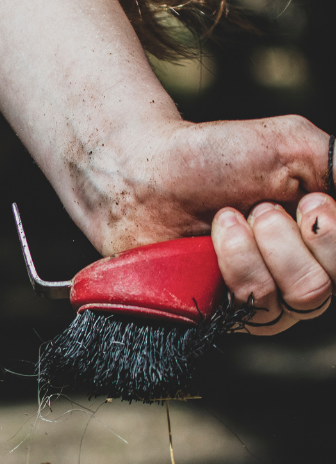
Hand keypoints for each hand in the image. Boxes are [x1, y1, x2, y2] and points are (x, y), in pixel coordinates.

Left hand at [94, 116, 332, 336]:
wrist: (146, 174)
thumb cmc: (217, 158)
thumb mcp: (297, 148)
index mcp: (318, 239)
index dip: (331, 237)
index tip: (311, 201)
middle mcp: (295, 275)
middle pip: (322, 287)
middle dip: (290, 239)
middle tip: (260, 207)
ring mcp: (258, 300)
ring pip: (293, 297)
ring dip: (261, 247)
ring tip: (229, 216)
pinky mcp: (221, 315)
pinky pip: (249, 306)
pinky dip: (235, 261)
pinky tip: (215, 235)